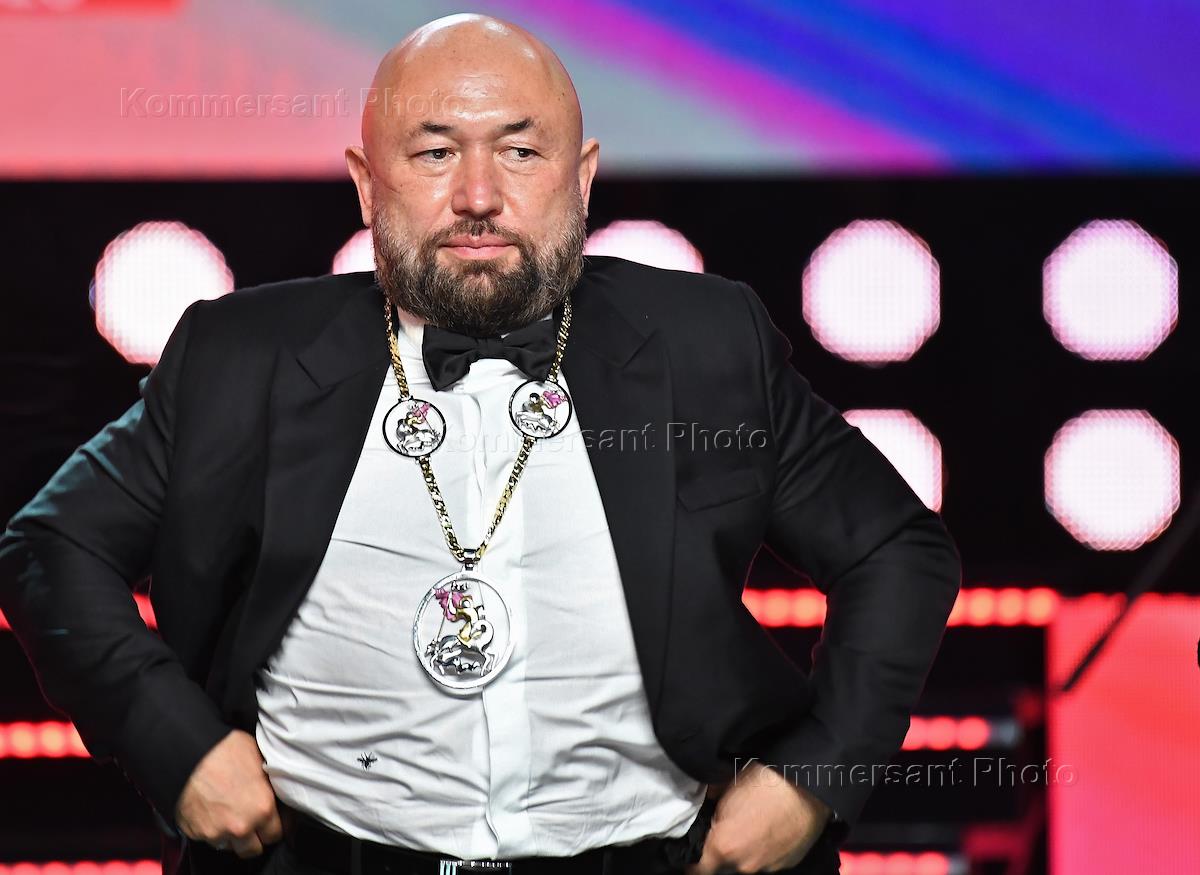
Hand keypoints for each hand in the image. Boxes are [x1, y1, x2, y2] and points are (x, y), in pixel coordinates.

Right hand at [175, 729, 282, 857]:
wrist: (189, 751)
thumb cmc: (225, 749)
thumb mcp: (259, 760)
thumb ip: (268, 785)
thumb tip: (273, 792)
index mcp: (262, 808)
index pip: (276, 834)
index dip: (273, 826)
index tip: (271, 822)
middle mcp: (241, 826)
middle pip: (254, 849)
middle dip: (254, 837)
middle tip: (251, 823)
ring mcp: (216, 832)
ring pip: (230, 847)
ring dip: (232, 836)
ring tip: (229, 816)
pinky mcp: (195, 832)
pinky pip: (208, 839)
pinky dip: (211, 830)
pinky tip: (211, 812)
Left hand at [686, 761, 830, 873]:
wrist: (808, 785)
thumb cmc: (765, 781)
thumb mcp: (727, 785)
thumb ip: (710, 802)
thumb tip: (704, 802)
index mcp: (723, 847)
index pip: (698, 870)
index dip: (694, 861)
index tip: (694, 852)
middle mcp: (744, 865)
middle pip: (724, 865)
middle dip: (724, 849)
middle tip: (729, 827)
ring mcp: (768, 867)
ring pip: (748, 862)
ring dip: (747, 849)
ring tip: (755, 824)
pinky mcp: (788, 864)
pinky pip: (769, 860)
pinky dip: (766, 849)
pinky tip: (772, 828)